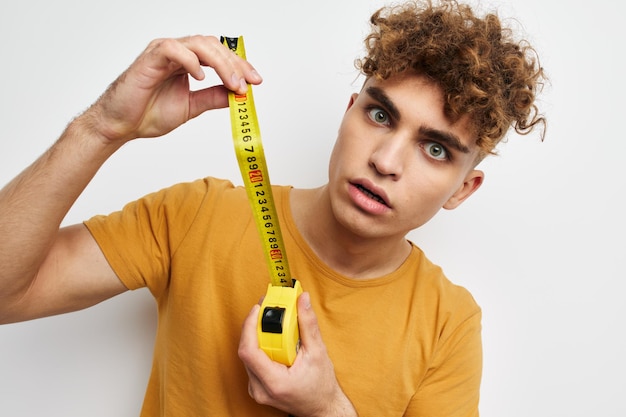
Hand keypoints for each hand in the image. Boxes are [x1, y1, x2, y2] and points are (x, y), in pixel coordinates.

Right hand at [82, 35, 261, 144]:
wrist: (122, 126)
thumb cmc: (148, 114)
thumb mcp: (191, 107)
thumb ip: (213, 98)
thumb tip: (238, 95)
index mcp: (187, 63)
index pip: (219, 56)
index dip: (240, 66)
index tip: (256, 82)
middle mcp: (178, 54)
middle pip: (214, 46)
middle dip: (235, 64)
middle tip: (247, 84)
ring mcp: (163, 53)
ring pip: (199, 44)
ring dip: (220, 63)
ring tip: (231, 83)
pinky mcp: (150, 58)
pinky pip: (173, 48)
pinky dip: (191, 60)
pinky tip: (201, 76)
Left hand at [239, 292, 357, 416]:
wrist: (322, 408)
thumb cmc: (321, 387)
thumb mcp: (318, 352)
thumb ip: (308, 324)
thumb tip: (302, 300)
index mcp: (274, 382)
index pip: (248, 351)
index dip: (249, 326)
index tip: (257, 309)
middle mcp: (260, 389)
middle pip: (246, 350)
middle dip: (254, 326)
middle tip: (266, 308)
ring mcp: (256, 390)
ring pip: (246, 355)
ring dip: (255, 335)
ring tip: (269, 320)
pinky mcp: (256, 387)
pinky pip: (251, 361)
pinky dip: (259, 346)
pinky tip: (270, 338)